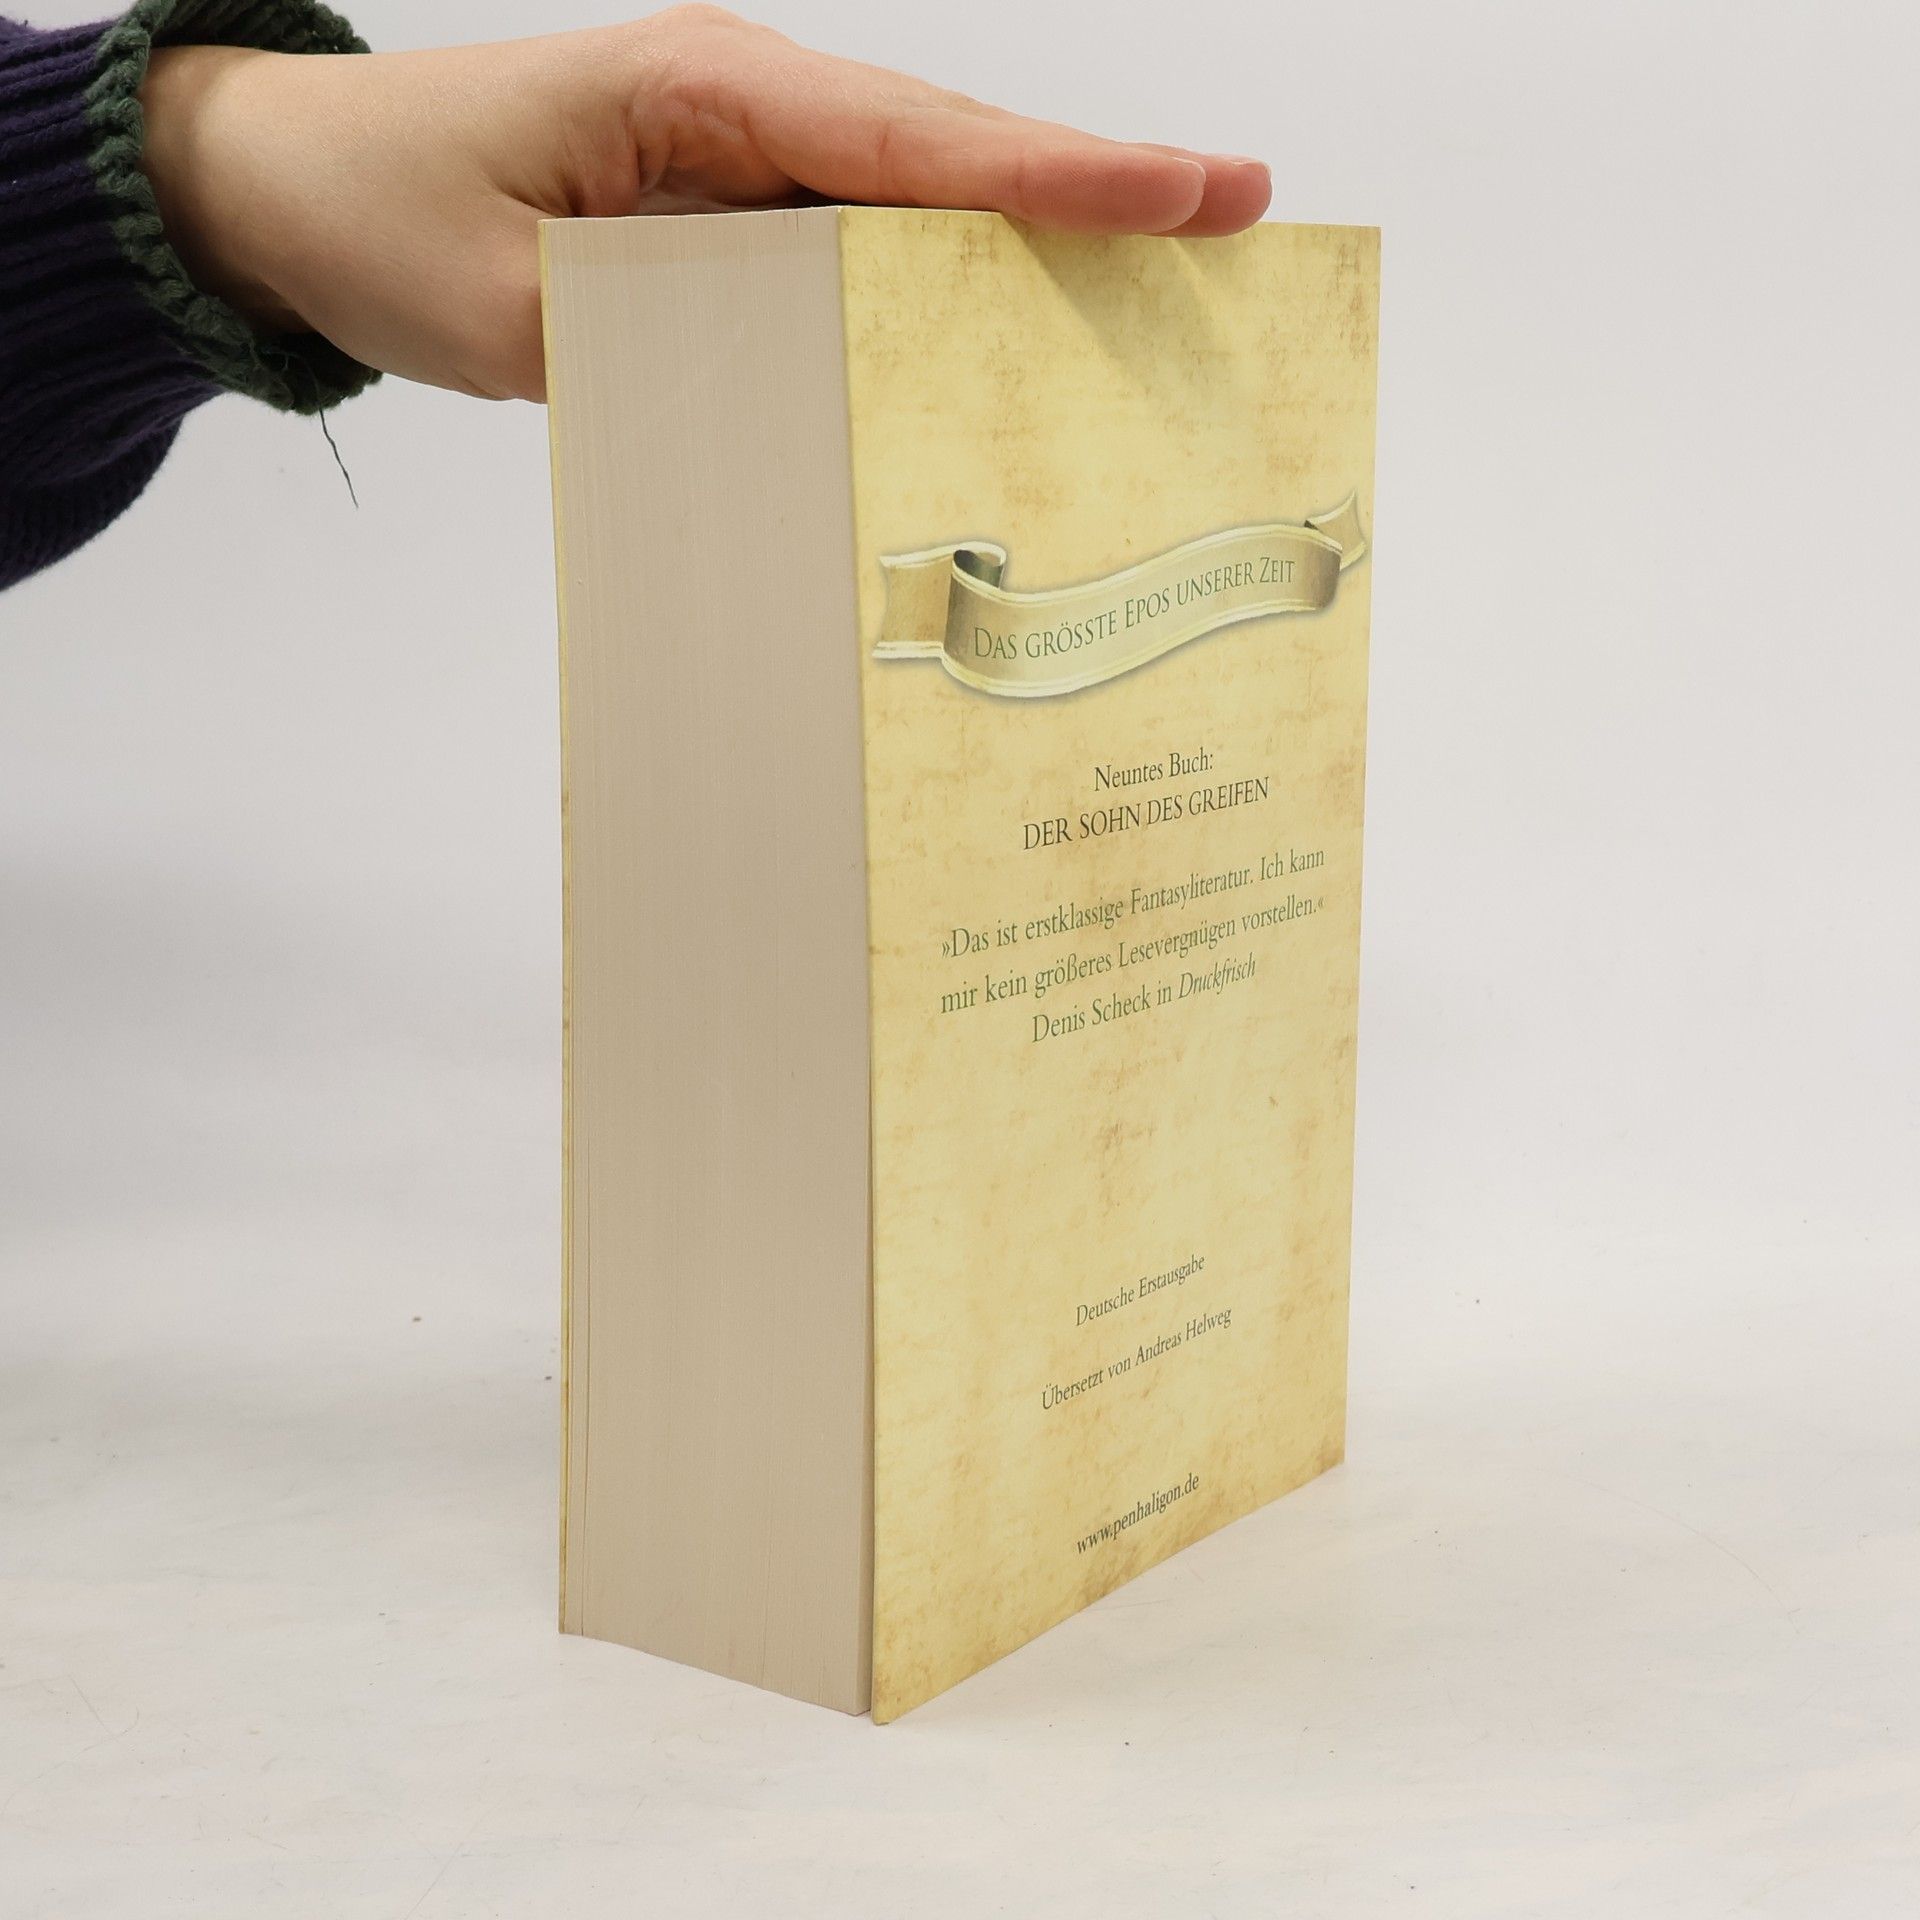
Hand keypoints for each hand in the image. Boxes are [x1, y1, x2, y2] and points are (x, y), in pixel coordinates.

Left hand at [138, 5, 1272, 403]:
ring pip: (924, 201)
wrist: (296, 185)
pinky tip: (1013, 343)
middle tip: (1245, 222)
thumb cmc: (391, 219)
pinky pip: (863, 250)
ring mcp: (747, 161)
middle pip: (954, 154)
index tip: (1190, 193)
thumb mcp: (519, 312)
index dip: (1058, 173)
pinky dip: (946, 290)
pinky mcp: (734, 215)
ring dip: (1042, 243)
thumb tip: (812, 403)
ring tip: (1174, 283)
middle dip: (1099, 191)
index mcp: (704, 91)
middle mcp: (747, 110)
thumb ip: (669, 350)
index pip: (910, 139)